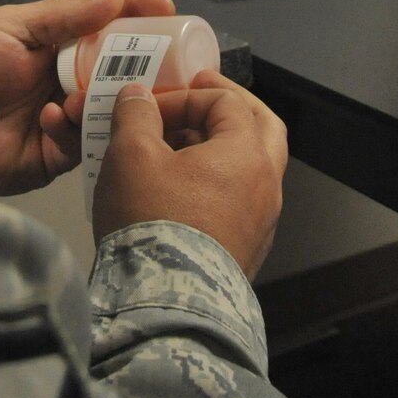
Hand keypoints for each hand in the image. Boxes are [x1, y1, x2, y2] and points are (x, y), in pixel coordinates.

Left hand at [0, 0, 175, 195]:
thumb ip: (65, 15)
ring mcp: (60, 121)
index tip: (168, 11)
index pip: (106, 30)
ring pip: (106, 112)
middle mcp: (63, 83)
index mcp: (55, 47)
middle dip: (137, 69)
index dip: (137, 19)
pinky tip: (50, 118)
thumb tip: (115, 0)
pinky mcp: (52, 159)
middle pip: (116, 74)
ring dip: (101, 103)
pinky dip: (71, 131)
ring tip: (80, 97)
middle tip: (160, 66)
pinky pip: (80, 147)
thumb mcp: (13, 26)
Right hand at [82, 69, 287, 279]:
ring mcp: (262, 222)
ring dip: (223, 150)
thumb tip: (136, 98)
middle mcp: (266, 185)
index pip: (226, 102)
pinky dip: (220, 186)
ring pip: (253, 169)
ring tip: (185, 147)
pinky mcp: (247, 251)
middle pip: (261, 128)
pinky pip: (241, 204)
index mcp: (246, 153)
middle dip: (230, 108)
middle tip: (203, 97)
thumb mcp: (131, 156)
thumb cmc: (152, 222)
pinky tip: (186, 193)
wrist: (165, 302)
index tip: (152, 106)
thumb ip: (135, 116)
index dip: (186, 95)